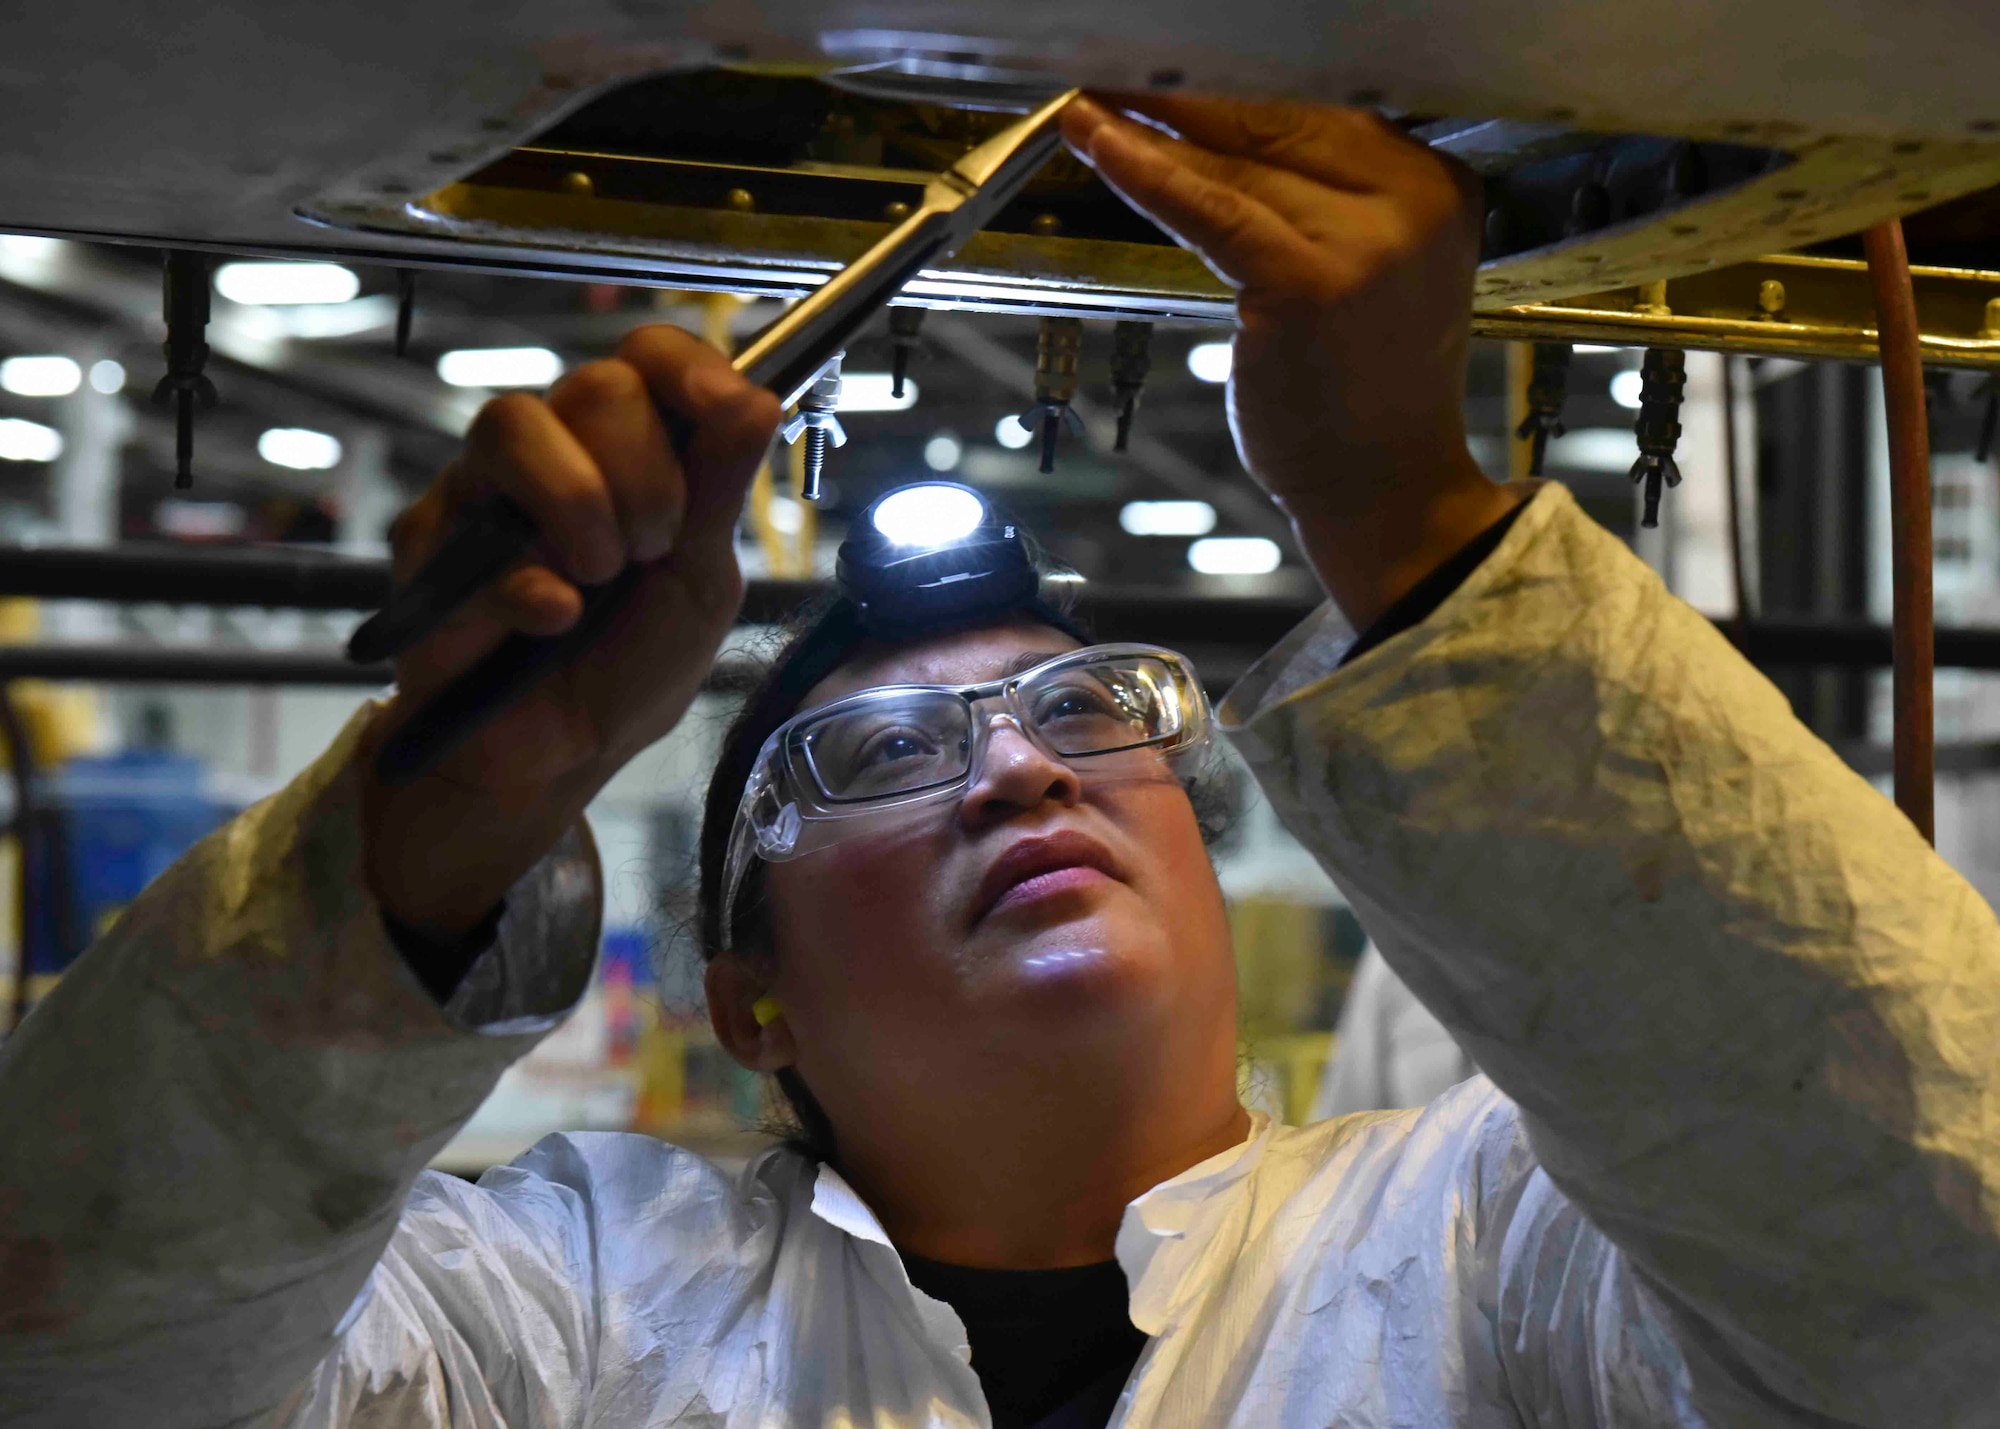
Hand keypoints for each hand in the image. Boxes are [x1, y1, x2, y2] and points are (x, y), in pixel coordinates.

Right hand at [361, 326, 779, 934]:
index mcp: (627, 449)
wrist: (561, 755)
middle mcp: (552, 453)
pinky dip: (530, 587)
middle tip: (652, 549)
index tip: (726, 409)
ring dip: (580, 503)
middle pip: (594, 386)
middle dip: (646, 473)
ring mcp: (482, 493)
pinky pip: (477, 536)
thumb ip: (719, 493)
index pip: (647, 357)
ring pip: (514, 425)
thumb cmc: (629, 663)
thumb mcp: (700, 583)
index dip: (688, 368)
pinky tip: (556, 621)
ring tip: (602, 575)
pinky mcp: (428, 550)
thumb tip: (759, 402)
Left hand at [1062, 94, 1517, 627]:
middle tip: (1115, 72)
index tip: (1168, 70)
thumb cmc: (1366, 393)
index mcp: (1438, 187)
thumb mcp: (1370, 270)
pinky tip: (1097, 140)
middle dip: (1187, 95)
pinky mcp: (1310, 283)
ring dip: (1153, 128)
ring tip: (1091, 103)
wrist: (1387, 487)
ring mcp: (1367, 241)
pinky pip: (1211, 209)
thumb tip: (1221, 137)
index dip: (1233, 86)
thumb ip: (1328, 202)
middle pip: (1279, 121)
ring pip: (1238, 164)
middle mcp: (1415, 201)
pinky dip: (1146, 172)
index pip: (1321, 110)